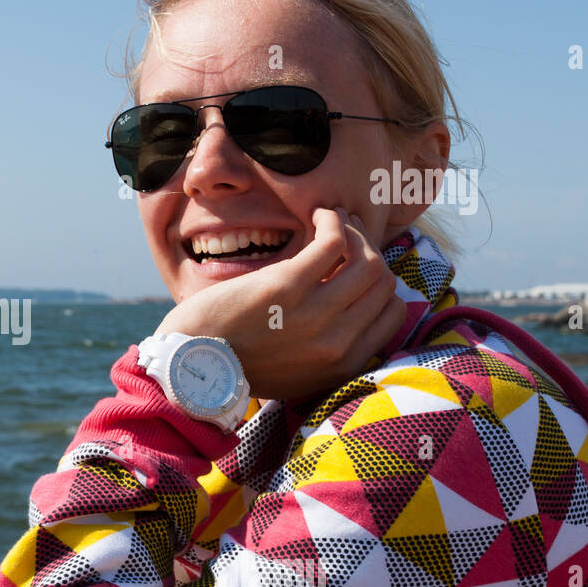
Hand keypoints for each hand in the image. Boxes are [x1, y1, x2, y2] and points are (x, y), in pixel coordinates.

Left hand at [154, 207, 405, 401]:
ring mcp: (314, 316)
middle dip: (370, 251)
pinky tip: (320, 215)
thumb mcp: (298, 371)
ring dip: (355, 231)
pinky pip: (332, 242)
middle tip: (349, 234)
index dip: (381, 286)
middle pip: (384, 282)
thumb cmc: (239, 362)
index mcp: (343, 366)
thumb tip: (354, 307)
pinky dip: (332, 221)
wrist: (193, 365)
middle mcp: (337, 343)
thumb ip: (330, 349)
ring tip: (335, 220)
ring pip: (367, 259)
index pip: (395, 314)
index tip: (358, 268)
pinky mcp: (286, 287)